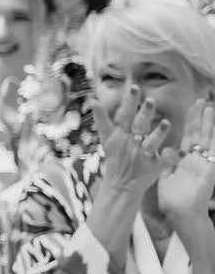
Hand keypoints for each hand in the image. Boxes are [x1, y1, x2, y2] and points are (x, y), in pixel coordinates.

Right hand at [98, 84, 173, 199]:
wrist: (120, 186)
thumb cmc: (116, 159)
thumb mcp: (106, 139)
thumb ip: (102, 119)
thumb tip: (93, 100)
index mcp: (119, 136)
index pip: (124, 116)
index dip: (129, 102)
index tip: (134, 88)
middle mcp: (130, 144)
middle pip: (137, 126)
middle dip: (144, 114)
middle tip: (151, 101)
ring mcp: (141, 156)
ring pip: (150, 143)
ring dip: (158, 134)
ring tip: (166, 123)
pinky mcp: (153, 167)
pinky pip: (164, 161)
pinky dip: (171, 157)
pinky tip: (180, 151)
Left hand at [158, 96, 214, 224]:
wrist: (180, 214)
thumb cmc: (173, 200)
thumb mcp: (166, 177)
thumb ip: (167, 163)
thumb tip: (166, 149)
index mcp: (185, 160)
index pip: (189, 137)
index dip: (190, 122)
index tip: (192, 108)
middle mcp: (196, 159)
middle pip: (199, 134)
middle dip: (200, 118)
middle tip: (202, 101)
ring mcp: (205, 163)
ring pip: (208, 139)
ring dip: (209, 124)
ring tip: (210, 108)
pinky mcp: (210, 169)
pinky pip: (214, 151)